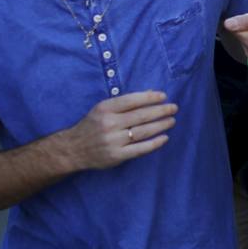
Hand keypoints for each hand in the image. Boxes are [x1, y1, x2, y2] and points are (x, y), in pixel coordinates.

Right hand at [56, 91, 176, 170]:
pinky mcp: (116, 156)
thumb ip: (125, 102)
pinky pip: (140, 149)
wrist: (73, 149)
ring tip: (172, 121)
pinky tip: (164, 138)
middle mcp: (109, 124)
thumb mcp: (103, 109)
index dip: (150, 98)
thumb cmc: (92, 125)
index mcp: (105, 109)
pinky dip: (154, 143)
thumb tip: (151, 93)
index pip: (132, 100)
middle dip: (160, 111)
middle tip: (174, 108)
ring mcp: (113, 141)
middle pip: (140, 116)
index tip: (164, 96)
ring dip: (161, 125)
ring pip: (143, 131)